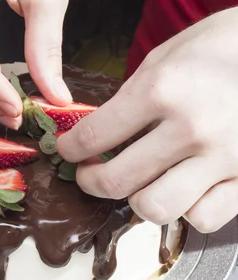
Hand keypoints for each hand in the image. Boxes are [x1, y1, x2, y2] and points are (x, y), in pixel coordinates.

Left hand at [57, 7, 237, 232]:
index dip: (70, 149)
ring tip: (138, 183)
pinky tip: (185, 188)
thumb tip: (95, 136)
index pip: (93, 136)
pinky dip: (187, 209)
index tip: (67, 150)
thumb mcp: (164, 59)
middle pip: (116, 182)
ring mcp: (223, 157)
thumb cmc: (219, 49)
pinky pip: (203, 218)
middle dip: (90, 181)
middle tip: (89, 174)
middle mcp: (191, 128)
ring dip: (137, 200)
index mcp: (162, 89)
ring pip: (155, 209)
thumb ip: (128, 100)